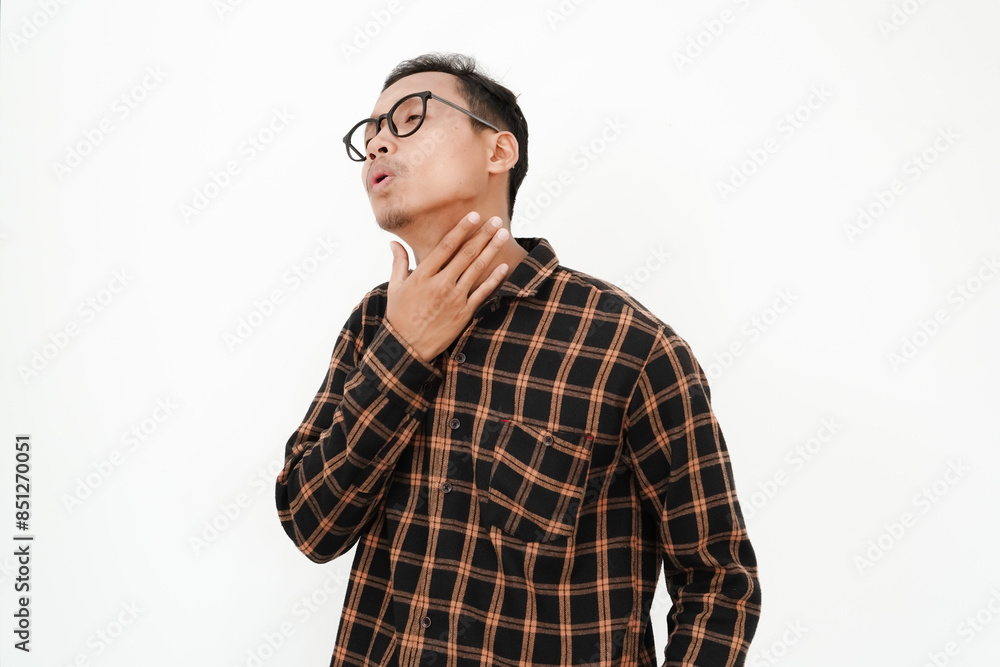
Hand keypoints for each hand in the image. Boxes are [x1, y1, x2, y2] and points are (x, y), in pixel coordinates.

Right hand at [386, 212, 509, 360]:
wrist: (408, 347)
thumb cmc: (399, 316)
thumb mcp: (395, 287)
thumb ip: (399, 263)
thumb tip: (394, 243)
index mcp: (423, 275)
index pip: (446, 246)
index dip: (462, 229)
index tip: (474, 216)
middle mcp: (440, 284)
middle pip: (466, 254)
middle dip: (483, 235)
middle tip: (496, 220)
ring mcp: (454, 299)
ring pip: (477, 269)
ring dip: (492, 249)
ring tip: (503, 235)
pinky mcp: (464, 313)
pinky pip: (483, 292)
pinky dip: (494, 278)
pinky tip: (503, 265)